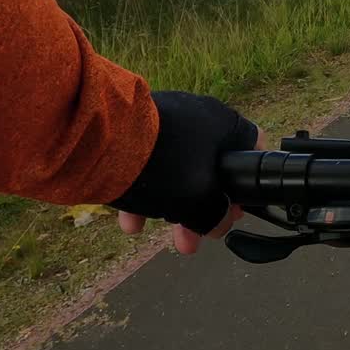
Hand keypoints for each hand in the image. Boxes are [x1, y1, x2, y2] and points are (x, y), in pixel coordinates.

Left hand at [112, 91, 264, 253]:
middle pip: (210, 168)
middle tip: (195, 234)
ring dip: (170, 204)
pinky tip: (130, 220)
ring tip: (156, 234)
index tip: (235, 209)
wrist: (97, 138)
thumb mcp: (199, 200)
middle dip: (200, 207)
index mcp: (225, 124)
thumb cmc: (163, 164)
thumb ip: (215, 216)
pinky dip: (145, 189)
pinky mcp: (134, 127)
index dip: (246, 185)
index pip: (252, 152)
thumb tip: (219, 225)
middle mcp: (199, 115)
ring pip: (177, 168)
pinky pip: (149, 162)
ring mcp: (165, 119)